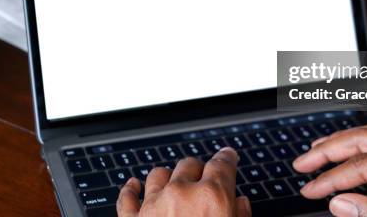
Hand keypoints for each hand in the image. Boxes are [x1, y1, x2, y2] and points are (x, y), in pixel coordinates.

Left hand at [117, 147, 250, 215]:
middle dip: (198, 171)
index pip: (223, 164)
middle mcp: (182, 195)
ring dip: (168, 178)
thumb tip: (240, 204)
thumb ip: (239, 215)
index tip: (228, 156)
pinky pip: (127, 198)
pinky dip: (130, 190)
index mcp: (212, 198)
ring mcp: (153, 206)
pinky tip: (133, 185)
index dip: (227, 158)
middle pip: (190, 164)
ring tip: (173, 184)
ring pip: (159, 175)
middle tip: (203, 180)